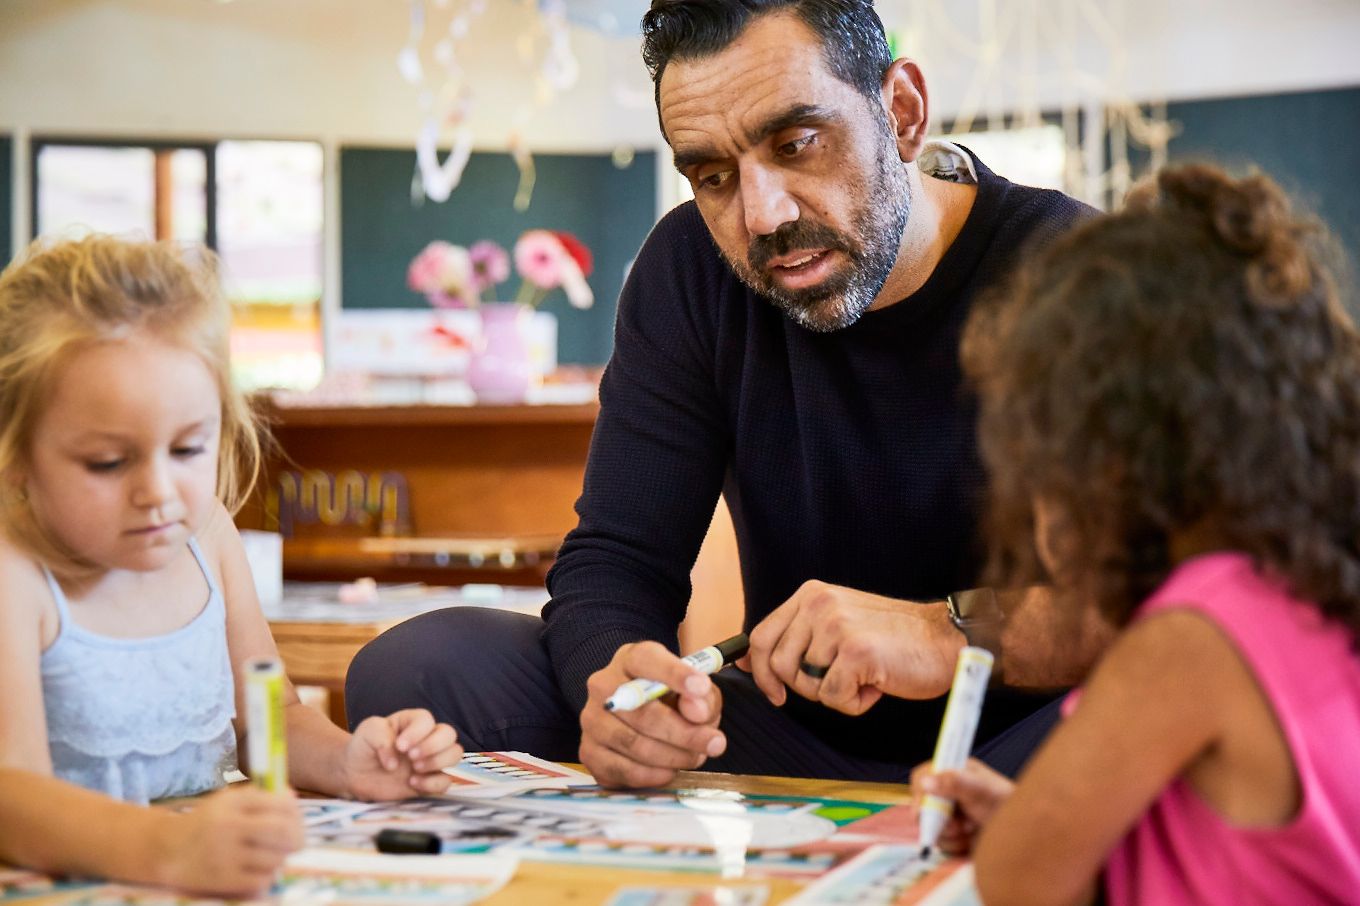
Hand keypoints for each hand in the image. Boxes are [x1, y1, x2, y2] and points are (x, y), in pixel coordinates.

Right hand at [156, 785, 302, 897]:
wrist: (165, 850)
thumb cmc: (206, 823)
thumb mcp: (228, 801)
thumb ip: (260, 796)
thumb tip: (292, 797)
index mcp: (231, 802)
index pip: (280, 805)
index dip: (296, 812)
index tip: (297, 819)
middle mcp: (228, 826)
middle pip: (282, 831)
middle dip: (297, 837)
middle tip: (298, 842)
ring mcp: (224, 855)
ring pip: (275, 857)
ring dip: (281, 857)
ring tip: (273, 854)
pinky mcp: (222, 880)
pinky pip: (262, 879)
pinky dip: (267, 875)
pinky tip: (260, 869)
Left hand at [344, 709, 463, 799]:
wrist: (355, 774)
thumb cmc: (364, 747)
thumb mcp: (367, 731)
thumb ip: (381, 737)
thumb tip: (395, 762)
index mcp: (413, 722)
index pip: (427, 720)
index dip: (417, 733)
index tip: (399, 746)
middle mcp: (426, 739)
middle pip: (449, 734)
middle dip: (432, 746)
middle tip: (411, 757)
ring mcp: (430, 760)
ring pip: (455, 754)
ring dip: (437, 762)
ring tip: (414, 769)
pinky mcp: (429, 781)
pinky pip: (446, 781)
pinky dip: (433, 783)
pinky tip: (412, 783)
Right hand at [579, 640, 726, 788]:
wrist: (643, 716)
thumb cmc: (673, 699)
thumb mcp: (696, 690)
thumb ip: (703, 697)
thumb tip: (697, 713)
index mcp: (631, 659)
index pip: (647, 660)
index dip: (675, 674)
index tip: (701, 687)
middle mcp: (603, 685)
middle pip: (642, 712)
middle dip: (684, 733)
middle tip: (715, 743)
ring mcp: (591, 720)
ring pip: (632, 744)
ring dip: (672, 756)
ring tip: (695, 756)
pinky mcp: (589, 752)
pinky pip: (622, 770)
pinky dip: (652, 775)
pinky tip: (669, 770)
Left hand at [740, 580, 962, 713]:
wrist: (945, 640)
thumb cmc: (894, 640)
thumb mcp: (838, 624)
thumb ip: (797, 636)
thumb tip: (748, 661)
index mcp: (811, 594)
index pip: (762, 636)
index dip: (761, 672)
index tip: (774, 692)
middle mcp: (819, 604)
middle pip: (779, 666)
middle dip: (806, 687)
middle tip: (841, 681)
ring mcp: (836, 626)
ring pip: (806, 685)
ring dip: (834, 695)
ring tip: (864, 678)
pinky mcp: (856, 652)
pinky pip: (834, 699)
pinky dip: (855, 704)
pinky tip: (877, 685)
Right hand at [909, 758, 1014, 854]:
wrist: (1023, 835)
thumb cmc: (1006, 805)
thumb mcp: (981, 790)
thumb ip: (954, 783)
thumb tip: (925, 782)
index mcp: (954, 773)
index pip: (923, 776)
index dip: (920, 791)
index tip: (924, 808)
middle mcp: (949, 793)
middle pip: (923, 805)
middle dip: (937, 819)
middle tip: (956, 825)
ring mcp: (950, 814)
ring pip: (930, 827)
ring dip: (949, 834)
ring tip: (970, 830)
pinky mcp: (955, 834)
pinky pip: (941, 842)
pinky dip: (955, 845)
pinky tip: (971, 840)